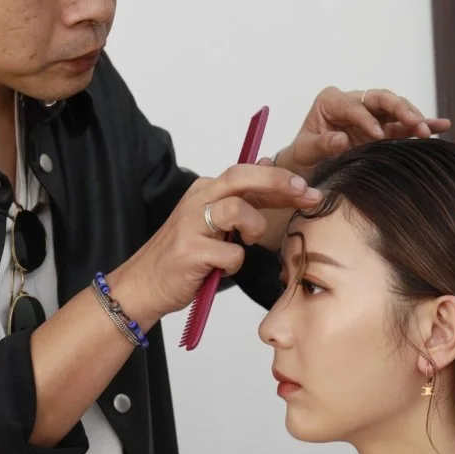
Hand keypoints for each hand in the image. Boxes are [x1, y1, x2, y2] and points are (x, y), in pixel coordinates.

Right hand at [108, 164, 320, 327]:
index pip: (248, 175)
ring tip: (247, 242)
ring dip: (253, 227)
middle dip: (279, 183)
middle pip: (242, 177)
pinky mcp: (189, 251)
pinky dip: (234, 264)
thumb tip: (269, 168)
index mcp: (206, 191)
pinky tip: (221, 268)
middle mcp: (198, 201)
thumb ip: (240, 200)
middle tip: (306, 194)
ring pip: (237, 210)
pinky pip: (231, 254)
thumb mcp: (213, 223)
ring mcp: (191, 224)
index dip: (282, 180)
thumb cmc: (183, 256)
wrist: (144, 284)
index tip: (310, 191)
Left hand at [272, 86, 451, 176]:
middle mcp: (354, 101)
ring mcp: (371, 114)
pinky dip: (422, 125)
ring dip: (414, 118)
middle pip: (381, 98)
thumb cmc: (304, 154)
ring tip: (428, 130)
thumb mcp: (306, 150)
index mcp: (331, 100)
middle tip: (413, 122)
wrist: (308, 164)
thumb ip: (322, 144)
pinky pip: (404, 125)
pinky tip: (442, 125)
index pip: (354, 106)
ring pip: (396, 110)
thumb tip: (342, 139)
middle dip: (399, 109)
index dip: (366, 119)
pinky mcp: (383, 128)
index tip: (377, 136)